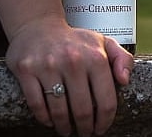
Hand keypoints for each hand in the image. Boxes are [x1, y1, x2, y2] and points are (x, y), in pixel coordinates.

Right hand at [5, 15, 133, 136]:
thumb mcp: (104, 43)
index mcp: (95, 57)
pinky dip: (44, 117)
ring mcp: (48, 65)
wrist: (38, 26)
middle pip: (82, 109)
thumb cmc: (75, 40)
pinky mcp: (26, 70)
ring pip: (59, 110)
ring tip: (66, 131)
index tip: (101, 129)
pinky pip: (36, 103)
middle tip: (84, 133)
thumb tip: (124, 81)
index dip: (105, 120)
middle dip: (85, 127)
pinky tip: (50, 121)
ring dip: (64, 127)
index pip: (106, 100)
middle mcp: (73, 61)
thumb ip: (122, 59)